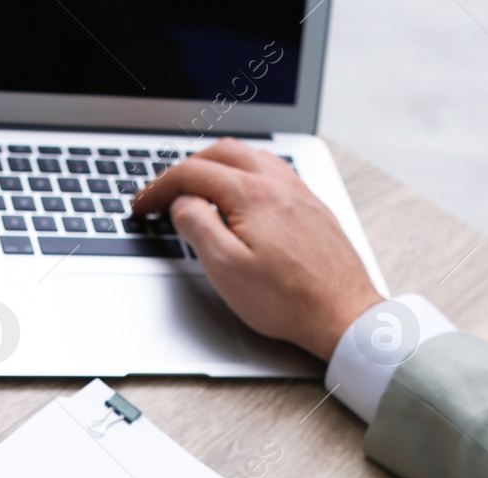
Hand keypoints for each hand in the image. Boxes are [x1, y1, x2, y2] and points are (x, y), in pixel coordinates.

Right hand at [131, 138, 381, 359]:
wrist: (343, 315)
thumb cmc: (288, 300)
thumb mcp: (225, 268)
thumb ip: (196, 225)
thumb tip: (182, 203)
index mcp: (251, 193)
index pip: (192, 173)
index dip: (158, 188)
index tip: (143, 205)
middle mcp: (278, 183)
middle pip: (221, 152)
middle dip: (186, 168)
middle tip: (165, 192)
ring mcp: (299, 192)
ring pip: (250, 156)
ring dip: (217, 164)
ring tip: (199, 187)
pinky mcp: (313, 206)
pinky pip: (273, 171)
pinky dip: (246, 173)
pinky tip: (243, 194)